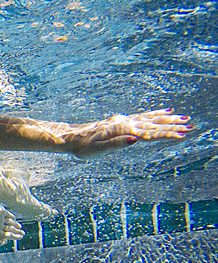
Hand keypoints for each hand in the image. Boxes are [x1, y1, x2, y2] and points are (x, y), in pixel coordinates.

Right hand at [0, 206, 23, 247]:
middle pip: (10, 229)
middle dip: (17, 231)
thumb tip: (5, 242)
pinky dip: (11, 216)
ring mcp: (0, 218)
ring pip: (10, 222)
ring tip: (20, 227)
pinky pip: (8, 214)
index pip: (8, 235)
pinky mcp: (1, 211)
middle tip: (23, 233)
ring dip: (15, 224)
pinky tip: (14, 218)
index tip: (21, 237)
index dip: (15, 236)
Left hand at [65, 109, 191, 156]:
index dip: (165, 134)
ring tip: (183, 118)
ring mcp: (124, 120)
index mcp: (122, 131)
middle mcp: (125, 123)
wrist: (72, 137)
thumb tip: (135, 139)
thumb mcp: (98, 150)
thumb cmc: (84, 147)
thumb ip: (117, 144)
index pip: (148, 133)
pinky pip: (142, 116)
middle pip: (153, 124)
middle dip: (172, 126)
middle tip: (190, 126)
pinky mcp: (121, 120)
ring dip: (167, 119)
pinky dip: (155, 114)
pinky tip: (164, 112)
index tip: (180, 135)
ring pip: (150, 118)